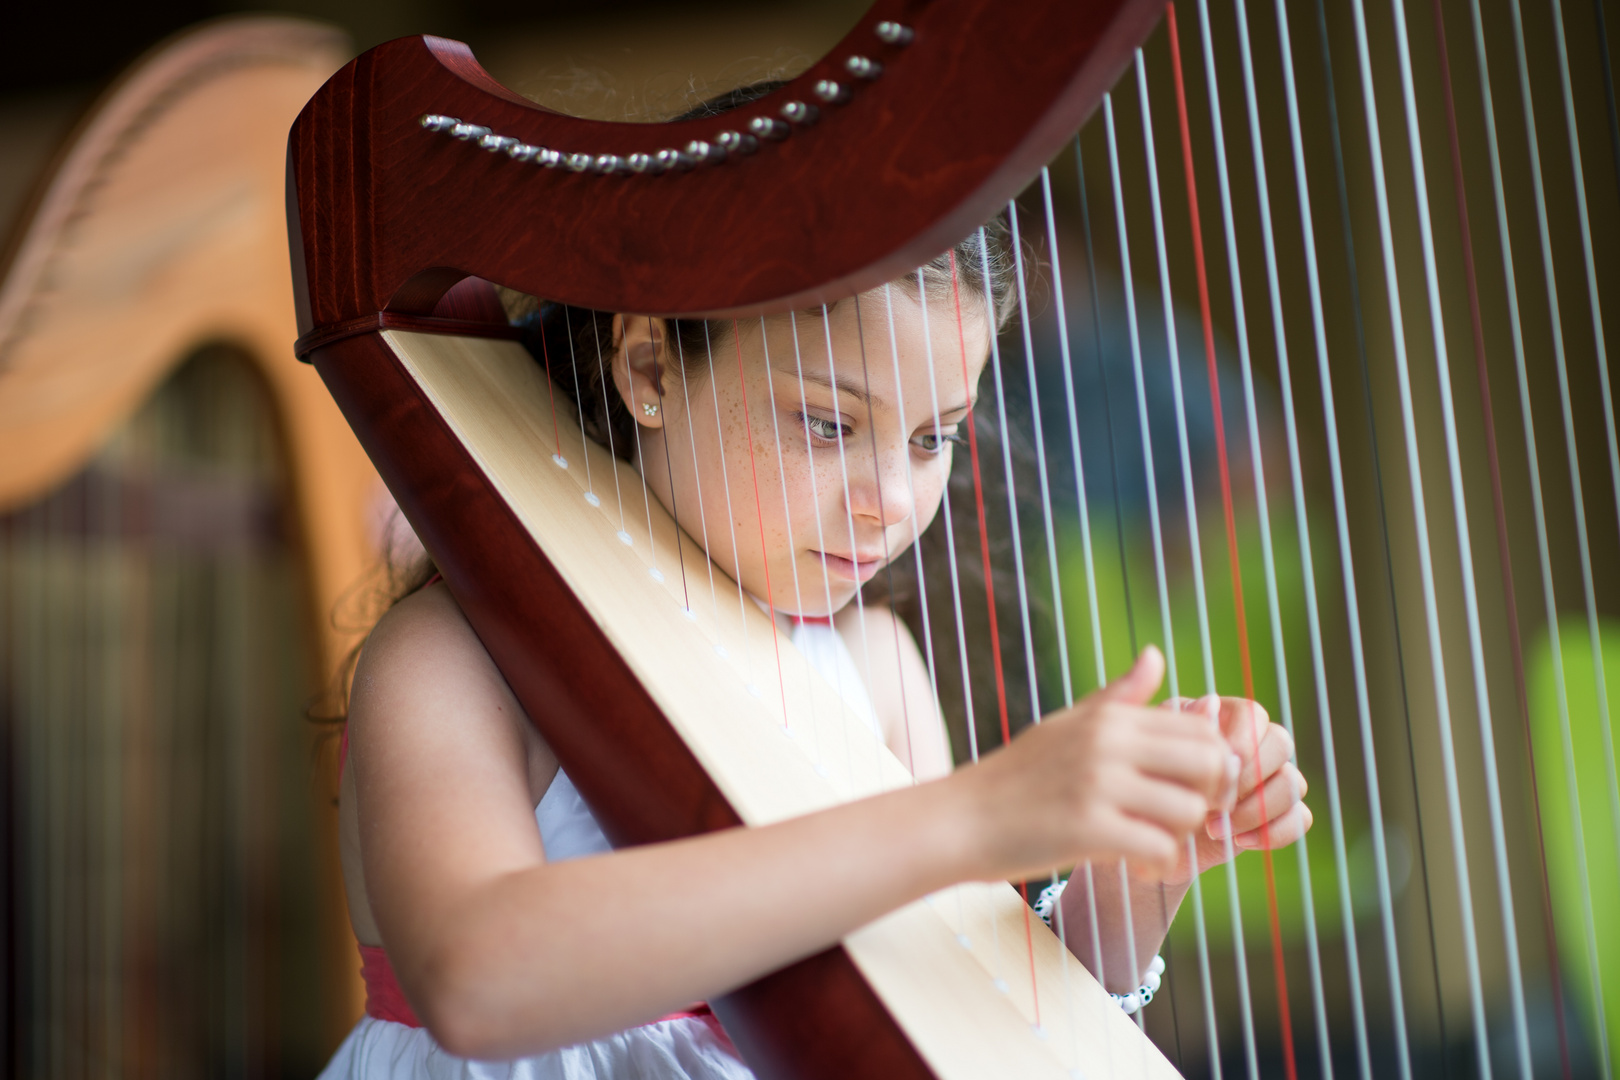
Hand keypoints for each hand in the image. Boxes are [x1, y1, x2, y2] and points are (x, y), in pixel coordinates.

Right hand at [958, 646, 1236, 882]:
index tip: (1192, 790)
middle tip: (1182, 820)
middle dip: (1210, 798)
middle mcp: (1108, 743)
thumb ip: (1119, 697)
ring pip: (1190, 810)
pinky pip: (1160, 848)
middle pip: (1209, 763)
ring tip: (1154, 846)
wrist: (960, 820)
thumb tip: (1155, 655)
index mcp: (1109, 717)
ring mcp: (1098, 784)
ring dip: (1182, 837)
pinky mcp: (1087, 828)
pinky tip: (1138, 868)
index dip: (1214, 763)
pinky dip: (1159, 866)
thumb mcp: (1068, 725)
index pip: (1201, 728)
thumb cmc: (1017, 777)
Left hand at [1149, 696, 1312, 883]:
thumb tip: (1211, 701)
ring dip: (1258, 809)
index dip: (1243, 741)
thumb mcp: (1150, 752)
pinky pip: (1301, 818)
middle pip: (1282, 742)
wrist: (1150, 835)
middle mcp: (1252, 746)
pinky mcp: (1276, 816)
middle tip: (1216, 803)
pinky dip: (1275, 832)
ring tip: (1216, 828)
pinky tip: (1240, 840)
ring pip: (1294, 782)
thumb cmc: (1147, 785)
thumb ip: (1175, 723)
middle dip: (1251, 778)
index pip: (1254, 714)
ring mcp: (1268, 781)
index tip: (1215, 770)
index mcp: (1223, 720)